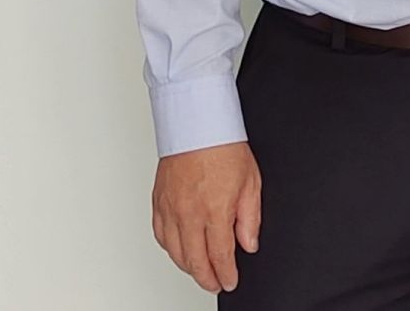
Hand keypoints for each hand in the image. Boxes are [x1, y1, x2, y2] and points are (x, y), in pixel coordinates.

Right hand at [151, 142, 260, 292]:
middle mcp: (189, 214)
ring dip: (188, 267)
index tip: (230, 281)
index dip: (225, 274)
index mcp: (214, 210)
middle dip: (206, 278)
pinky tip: (180, 251)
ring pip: (175, 252)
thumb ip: (250, 218)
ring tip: (201, 271)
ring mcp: (170, 210)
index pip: (219, 255)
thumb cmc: (225, 148)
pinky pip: (160, 236)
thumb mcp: (252, 183)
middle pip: (194, 260)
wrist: (198, 126)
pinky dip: (171, 249)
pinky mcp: (158, 204)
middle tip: (215, 284)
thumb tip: (249, 243)